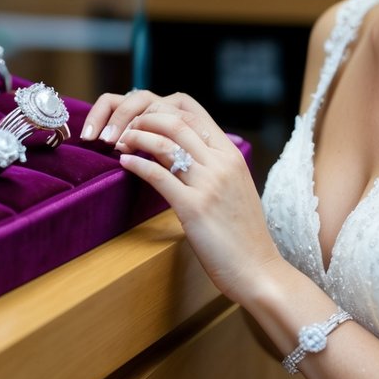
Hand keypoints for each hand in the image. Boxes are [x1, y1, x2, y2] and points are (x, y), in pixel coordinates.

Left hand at [92, 91, 283, 303]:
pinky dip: (137, 165)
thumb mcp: (235, 188)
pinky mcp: (194, 208)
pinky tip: (124, 164)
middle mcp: (222, 163)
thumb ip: (215, 167)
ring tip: (120, 142)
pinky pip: (159, 176)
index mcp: (232, 155)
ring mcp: (209, 184)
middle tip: (126, 128)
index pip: (194, 113)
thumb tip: (184, 153)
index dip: (163, 109)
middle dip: (145, 119)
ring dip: (137, 138)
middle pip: (177, 122)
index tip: (145, 119)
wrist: (257, 269)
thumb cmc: (243, 234)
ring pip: (166, 144)